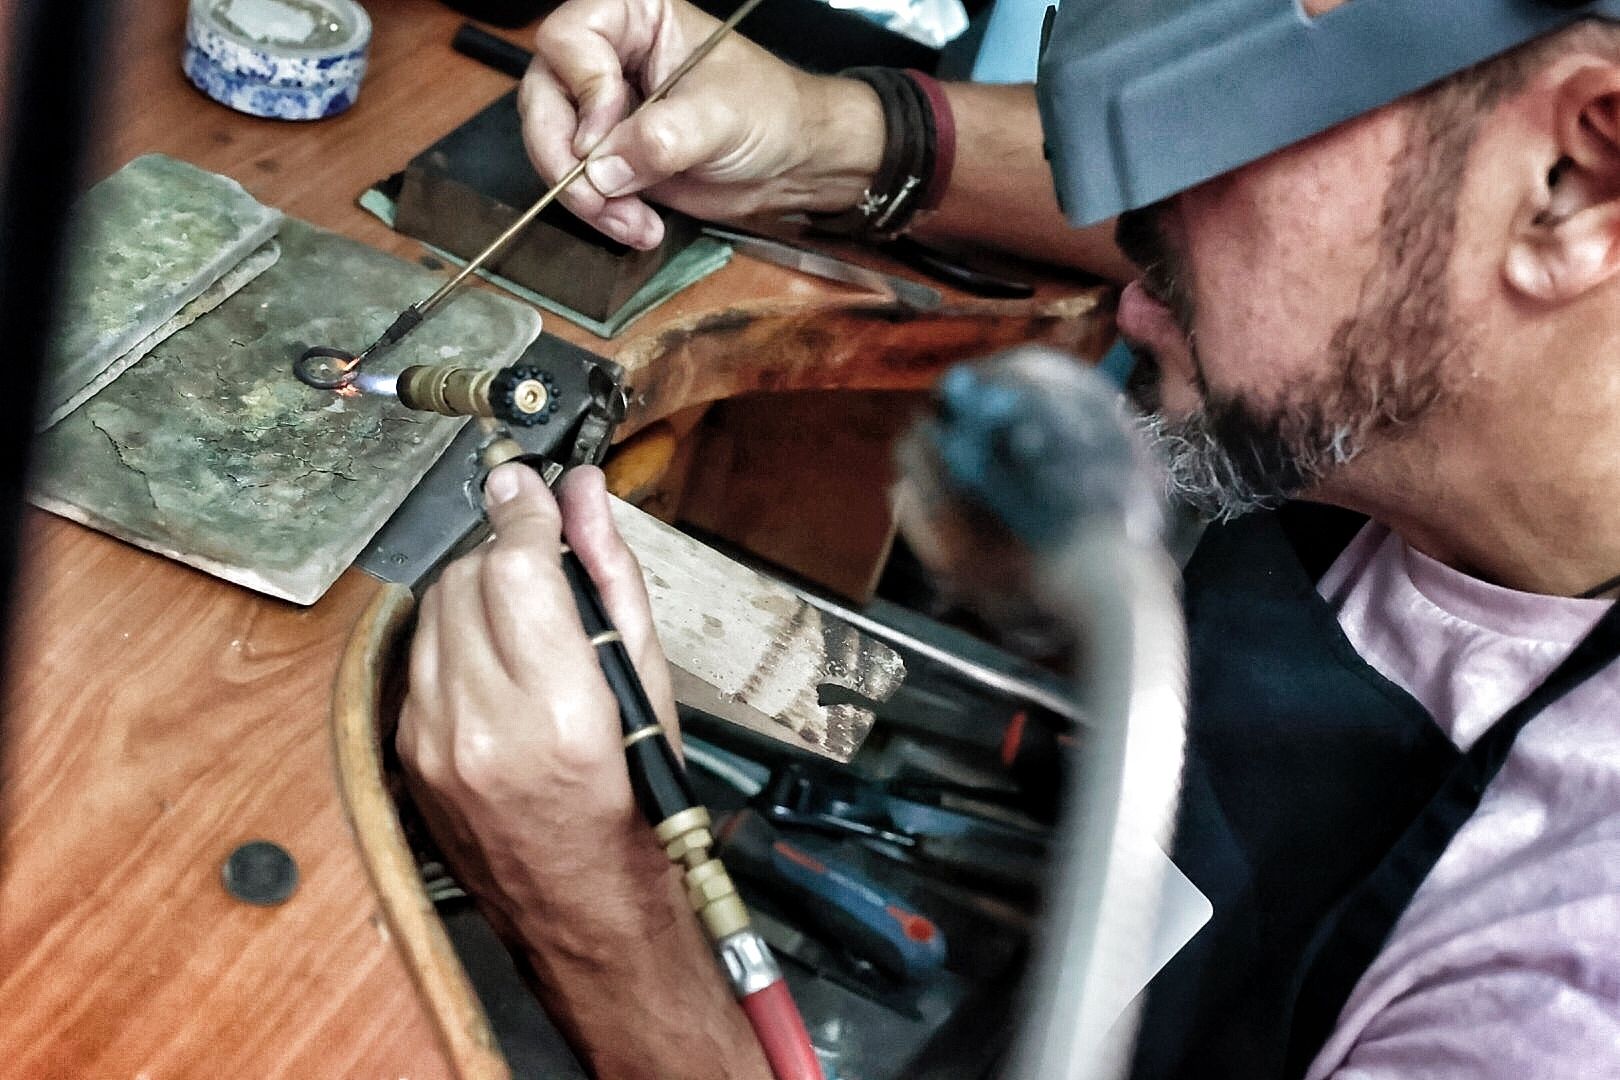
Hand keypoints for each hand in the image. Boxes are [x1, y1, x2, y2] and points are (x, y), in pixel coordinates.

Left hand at [397, 464, 771, 1079]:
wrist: (582, 905)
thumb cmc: (633, 806)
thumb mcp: (647, 687)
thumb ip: (611, 579)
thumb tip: (585, 497)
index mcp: (560, 712)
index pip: (514, 566)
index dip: (523, 511)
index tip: (530, 486)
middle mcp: (483, 727)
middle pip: (466, 577)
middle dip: (505, 555)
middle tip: (544, 566)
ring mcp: (433, 743)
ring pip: (433, 611)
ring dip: (476, 594)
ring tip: (525, 623)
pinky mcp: (406, 752)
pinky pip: (418, 657)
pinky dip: (453, 640)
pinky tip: (494, 664)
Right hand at [519, 0, 882, 248]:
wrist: (792, 159)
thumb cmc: (770, 111)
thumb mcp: (720, 117)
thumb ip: (660, 138)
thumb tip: (602, 168)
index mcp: (634, 17)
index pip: (568, 40)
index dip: (581, 90)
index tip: (606, 134)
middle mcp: (608, 57)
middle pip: (544, 97)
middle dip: (565, 158)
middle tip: (597, 197)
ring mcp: (604, 109)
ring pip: (554, 147)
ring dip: (585, 196)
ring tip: (632, 223)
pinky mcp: (612, 155)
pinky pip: (580, 184)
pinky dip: (602, 212)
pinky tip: (638, 227)